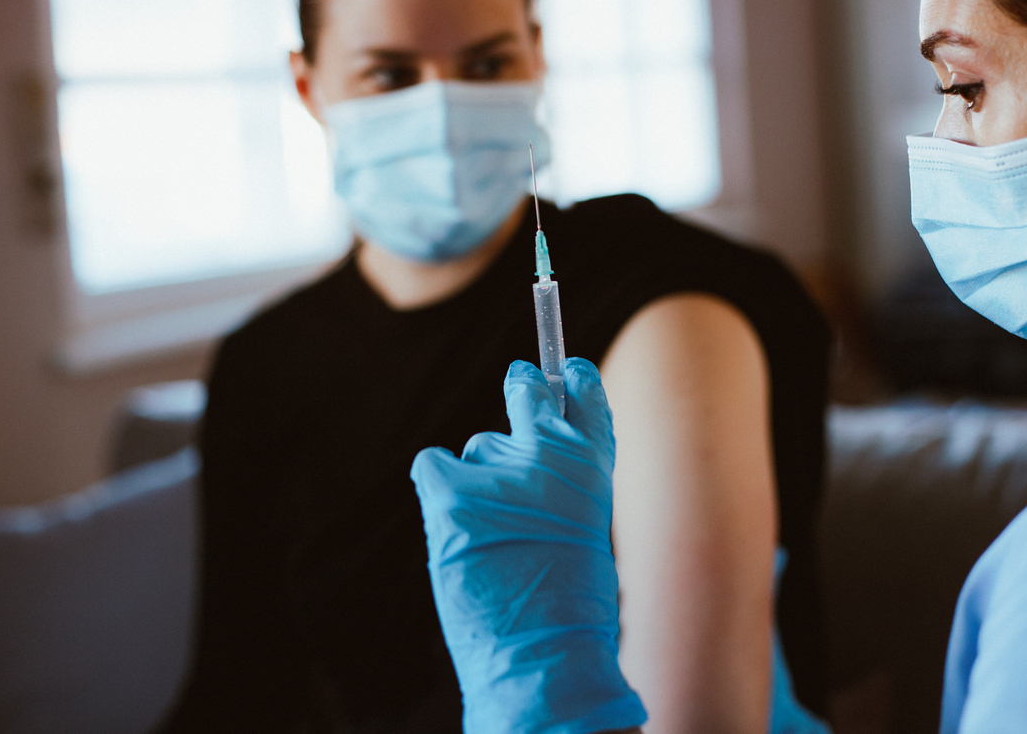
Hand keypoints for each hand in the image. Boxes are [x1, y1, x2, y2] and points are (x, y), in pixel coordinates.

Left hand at [411, 358, 646, 733]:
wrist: (542, 656)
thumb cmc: (567, 611)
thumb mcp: (586, 534)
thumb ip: (564, 486)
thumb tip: (531, 456)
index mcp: (593, 467)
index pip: (584, 398)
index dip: (572, 380)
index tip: (566, 370)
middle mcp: (549, 455)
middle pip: (525, 393)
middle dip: (521, 389)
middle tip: (518, 383)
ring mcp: (497, 470)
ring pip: (477, 448)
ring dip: (480, 482)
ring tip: (494, 540)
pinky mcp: (451, 492)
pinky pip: (433, 465)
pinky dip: (440, 490)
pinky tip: (457, 530)